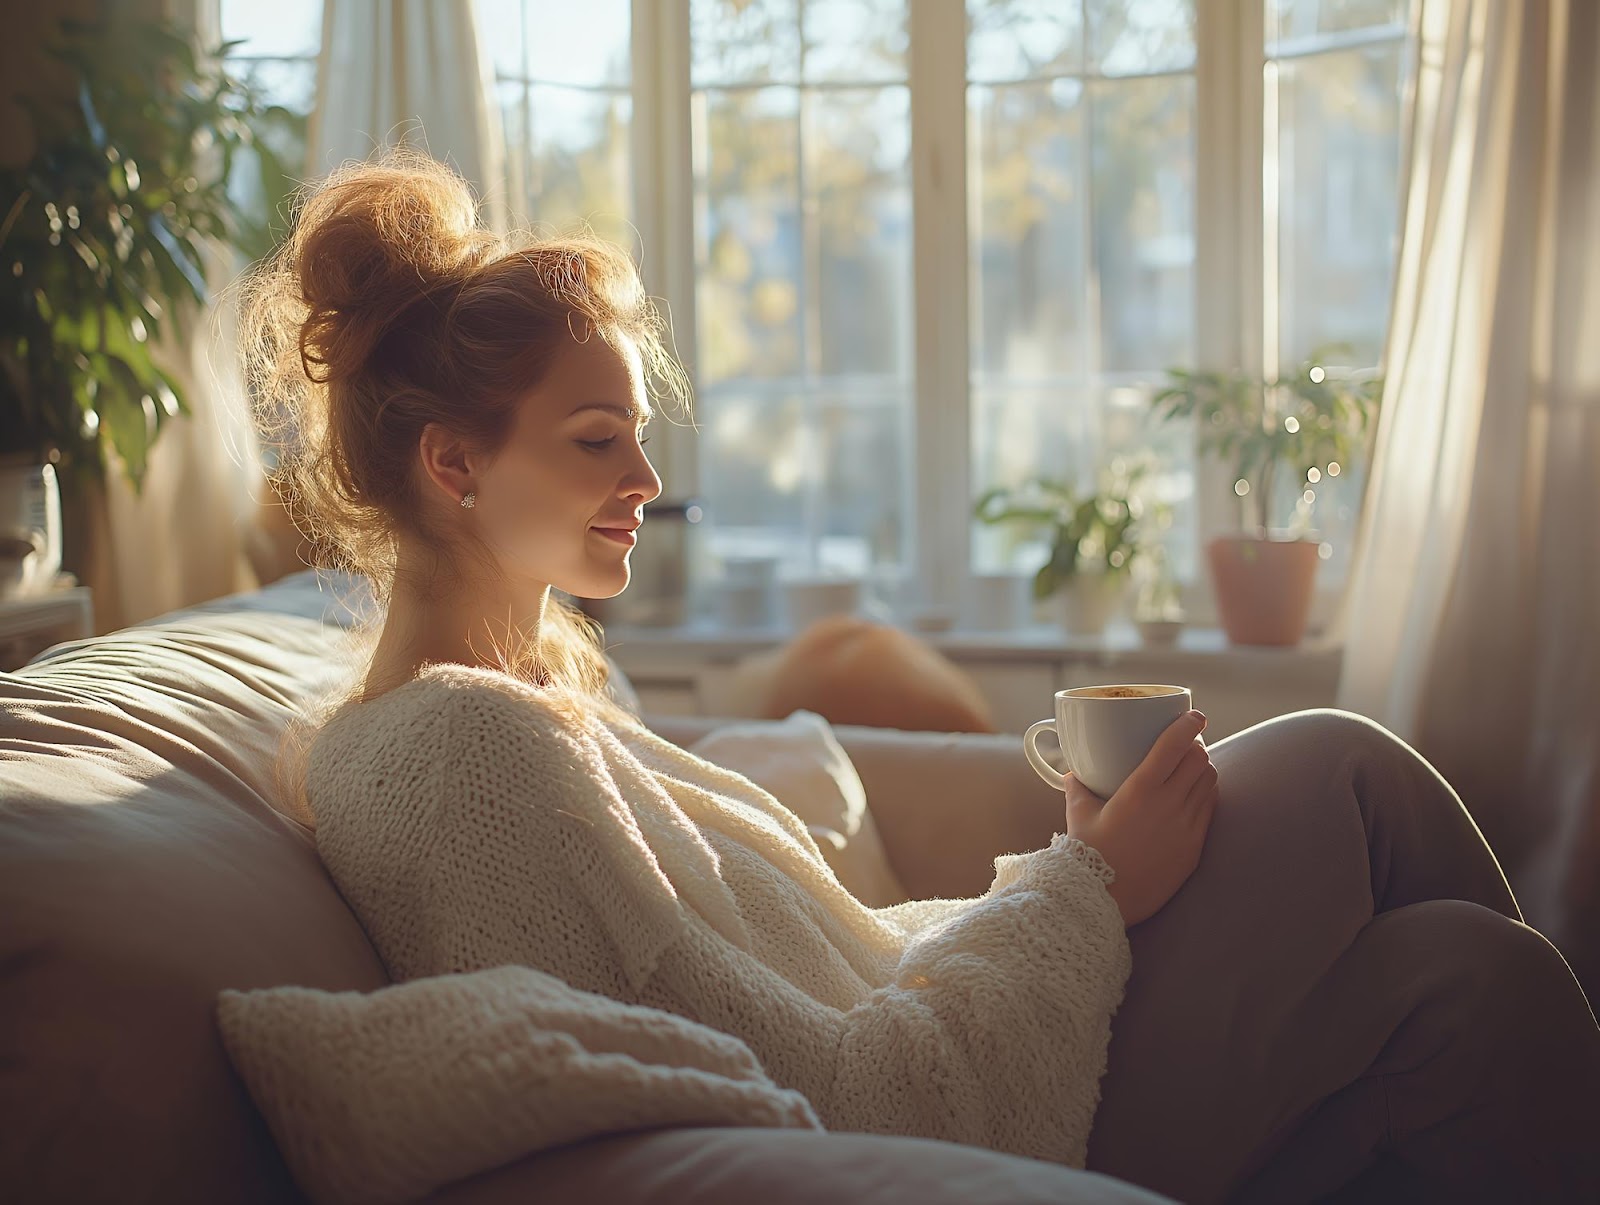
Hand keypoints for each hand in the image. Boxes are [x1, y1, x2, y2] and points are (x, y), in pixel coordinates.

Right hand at [1062, 710, 1218, 926]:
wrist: (1104, 901)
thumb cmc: (1087, 855)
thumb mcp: (1079, 815)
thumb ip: (1078, 788)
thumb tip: (1073, 773)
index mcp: (1140, 790)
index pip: (1175, 745)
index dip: (1189, 724)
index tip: (1195, 715)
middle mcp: (1169, 805)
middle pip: (1200, 760)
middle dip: (1196, 746)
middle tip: (1186, 744)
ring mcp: (1186, 828)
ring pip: (1210, 783)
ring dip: (1203, 769)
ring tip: (1190, 769)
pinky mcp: (1194, 848)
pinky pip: (1209, 810)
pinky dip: (1205, 795)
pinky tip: (1192, 796)